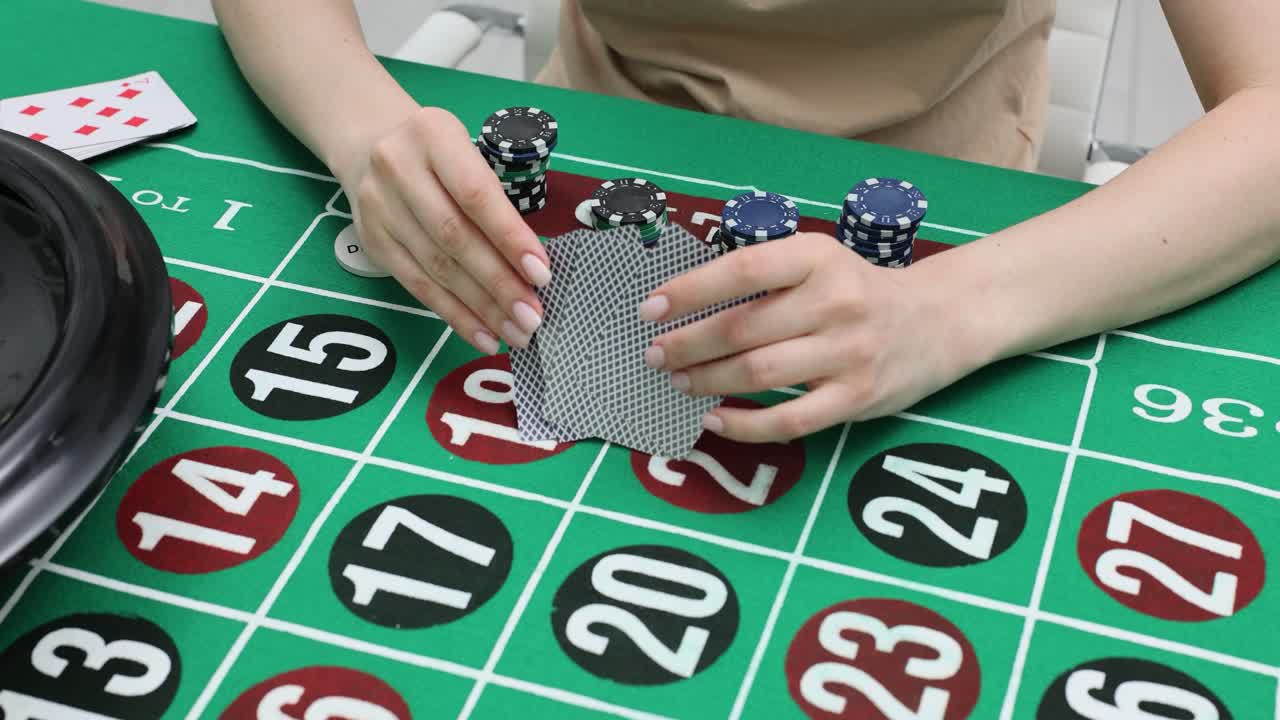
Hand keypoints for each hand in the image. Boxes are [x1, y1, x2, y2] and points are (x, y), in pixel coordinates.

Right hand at [339, 106, 550, 354]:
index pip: (475, 195)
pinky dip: (455, 315)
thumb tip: (534, 268)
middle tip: (532, 316)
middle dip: (499, 283)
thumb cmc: (441, 157)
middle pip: (454, 237)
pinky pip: (417, 287)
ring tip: (516, 332)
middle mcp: (398, 169)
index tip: (541, 273)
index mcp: (432, 136)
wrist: (370, 146)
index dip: (509, 237)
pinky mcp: (373, 242)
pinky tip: (484, 335)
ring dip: (481, 307)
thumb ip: (495, 201)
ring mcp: (379, 208)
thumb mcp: (467, 154)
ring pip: (436, 268)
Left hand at [638, 232, 978, 442]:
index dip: (689, 291)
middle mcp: (836, 302)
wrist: (939, 320)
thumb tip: (684, 306)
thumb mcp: (819, 263)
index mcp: (818, 257)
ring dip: (707, 381)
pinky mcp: (857, 398)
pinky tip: (714, 418)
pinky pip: (788, 420)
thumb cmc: (858, 290)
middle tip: (654, 354)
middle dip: (687, 345)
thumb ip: (765, 278)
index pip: (743, 270)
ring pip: (758, 374)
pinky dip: (743, 424)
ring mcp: (848, 353)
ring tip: (677, 381)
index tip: (650, 308)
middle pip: (742, 328)